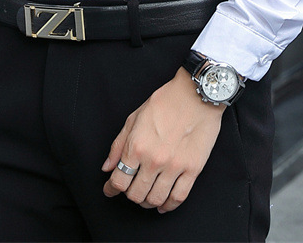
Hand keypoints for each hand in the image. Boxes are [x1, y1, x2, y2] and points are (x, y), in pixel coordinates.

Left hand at [101, 67, 224, 212]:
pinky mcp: (193, 169)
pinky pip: (178, 197)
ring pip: (156, 199)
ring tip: (146, 196)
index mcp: (137, 146)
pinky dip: (169, 206)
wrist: (195, 95)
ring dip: (147, 202)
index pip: (119, 181)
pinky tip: (163, 204)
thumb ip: (118, 144)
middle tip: (130, 189)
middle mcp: (154, 160)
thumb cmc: (164, 102)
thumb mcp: (134, 118)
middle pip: (136, 194)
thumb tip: (107, 167)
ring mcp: (174, 167)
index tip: (110, 190)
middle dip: (130, 195)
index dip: (111, 189)